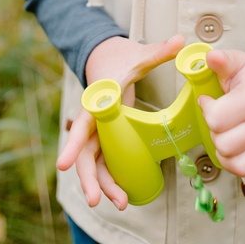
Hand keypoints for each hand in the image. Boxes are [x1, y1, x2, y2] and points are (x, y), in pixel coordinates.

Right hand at [56, 34, 184, 208]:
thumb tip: (181, 40)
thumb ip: (160, 51)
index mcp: (99, 98)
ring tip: (121, 203)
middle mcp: (94, 116)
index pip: (84, 123)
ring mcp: (98, 128)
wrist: (105, 55)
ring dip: (103, 182)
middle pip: (85, 151)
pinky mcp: (105, 134)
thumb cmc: (121, 57)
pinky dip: (110, 177)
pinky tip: (122, 193)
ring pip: (94, 160)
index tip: (63, 164)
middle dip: (88, 177)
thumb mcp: (139, 55)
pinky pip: (104, 159)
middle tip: (94, 199)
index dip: (73, 144)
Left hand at [199, 50, 244, 181]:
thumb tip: (211, 58)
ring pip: (238, 166)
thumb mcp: (237, 62)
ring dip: (226, 155)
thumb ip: (222, 60)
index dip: (206, 110)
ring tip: (225, 138)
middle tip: (219, 121)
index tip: (209, 101)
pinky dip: (242, 167)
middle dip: (215, 133)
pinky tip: (238, 150)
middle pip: (224, 146)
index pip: (216, 120)